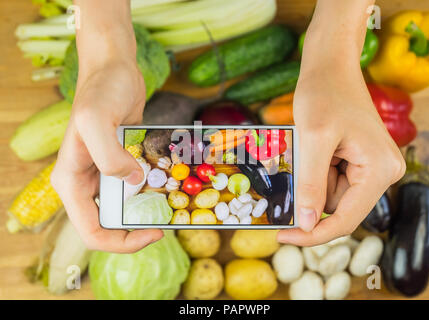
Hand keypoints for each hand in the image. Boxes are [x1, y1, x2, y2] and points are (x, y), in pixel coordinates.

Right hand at [51, 59, 162, 252]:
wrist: (114, 70)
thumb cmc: (101, 91)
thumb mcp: (97, 120)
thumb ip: (109, 156)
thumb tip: (132, 182)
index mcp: (71, 182)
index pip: (92, 232)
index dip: (122, 242)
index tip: (154, 233)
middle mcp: (85, 183)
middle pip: (110, 225)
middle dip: (139, 228)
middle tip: (168, 220)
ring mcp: (104, 174)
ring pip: (125, 209)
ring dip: (148, 212)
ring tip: (174, 205)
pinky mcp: (121, 164)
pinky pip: (136, 188)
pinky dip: (153, 191)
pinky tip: (171, 186)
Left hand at [277, 59, 404, 246]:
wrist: (330, 67)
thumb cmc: (323, 94)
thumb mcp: (313, 139)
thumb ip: (311, 184)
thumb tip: (306, 224)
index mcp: (379, 171)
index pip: (345, 220)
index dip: (312, 234)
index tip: (282, 236)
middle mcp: (382, 173)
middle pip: (337, 208)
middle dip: (309, 194)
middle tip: (291, 170)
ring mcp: (371, 167)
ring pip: (330, 195)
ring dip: (309, 180)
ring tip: (304, 149)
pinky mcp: (358, 161)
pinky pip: (330, 180)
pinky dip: (313, 171)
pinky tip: (310, 148)